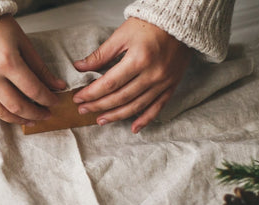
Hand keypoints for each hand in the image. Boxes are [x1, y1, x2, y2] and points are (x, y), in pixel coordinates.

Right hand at [0, 15, 65, 125]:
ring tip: (31, 120)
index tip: (55, 102)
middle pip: (17, 105)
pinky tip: (12, 113)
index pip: (33, 90)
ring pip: (0, 111)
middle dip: (35, 113)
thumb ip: (40, 68)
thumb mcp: (23, 43)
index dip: (47, 99)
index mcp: (7, 61)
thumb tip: (57, 86)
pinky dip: (1, 112)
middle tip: (46, 115)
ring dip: (18, 119)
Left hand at [73, 17, 191, 132]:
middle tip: (83, 110)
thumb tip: (80, 67)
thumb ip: (101, 54)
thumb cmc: (150, 25)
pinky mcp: (171, 85)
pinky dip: (145, 119)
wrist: (180, 21)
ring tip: (100, 120)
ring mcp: (163, 82)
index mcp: (138, 59)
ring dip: (116, 116)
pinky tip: (133, 128)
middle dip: (99, 106)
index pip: (109, 83)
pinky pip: (157, 107)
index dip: (91, 93)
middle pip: (121, 97)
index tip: (78, 98)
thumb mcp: (122, 35)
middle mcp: (152, 74)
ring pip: (136, 106)